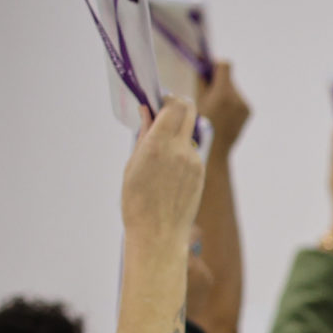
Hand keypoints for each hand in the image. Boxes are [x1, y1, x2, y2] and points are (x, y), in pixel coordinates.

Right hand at [123, 97, 204, 245]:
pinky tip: (168, 170)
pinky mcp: (200, 172)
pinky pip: (191, 153)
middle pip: (190, 111)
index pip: (174, 106)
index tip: (159, 101)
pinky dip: (181, 152)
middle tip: (165, 112)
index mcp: (158, 145)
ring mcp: (194, 161)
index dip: (168, 99)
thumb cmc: (136, 202)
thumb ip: (144, 135)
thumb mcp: (132, 165)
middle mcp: (180, 149)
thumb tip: (147, 111)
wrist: (158, 233)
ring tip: (159, 151)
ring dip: (177, 133)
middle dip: (178, 106)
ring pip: (189, 134)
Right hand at [199, 60, 251, 155]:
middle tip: (205, 89)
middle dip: (217, 81)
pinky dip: (228, 102)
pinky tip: (220, 115)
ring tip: (212, 107)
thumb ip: (201, 81)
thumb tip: (202, 64)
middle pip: (228, 78)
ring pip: (232, 89)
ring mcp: (245, 106)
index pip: (225, 66)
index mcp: (223, 94)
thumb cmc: (197, 126)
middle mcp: (238, 98)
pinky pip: (237, 99)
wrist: (214, 151)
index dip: (215, 64)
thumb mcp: (195, 101)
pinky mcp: (248, 112)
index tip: (207, 67)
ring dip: (222, 92)